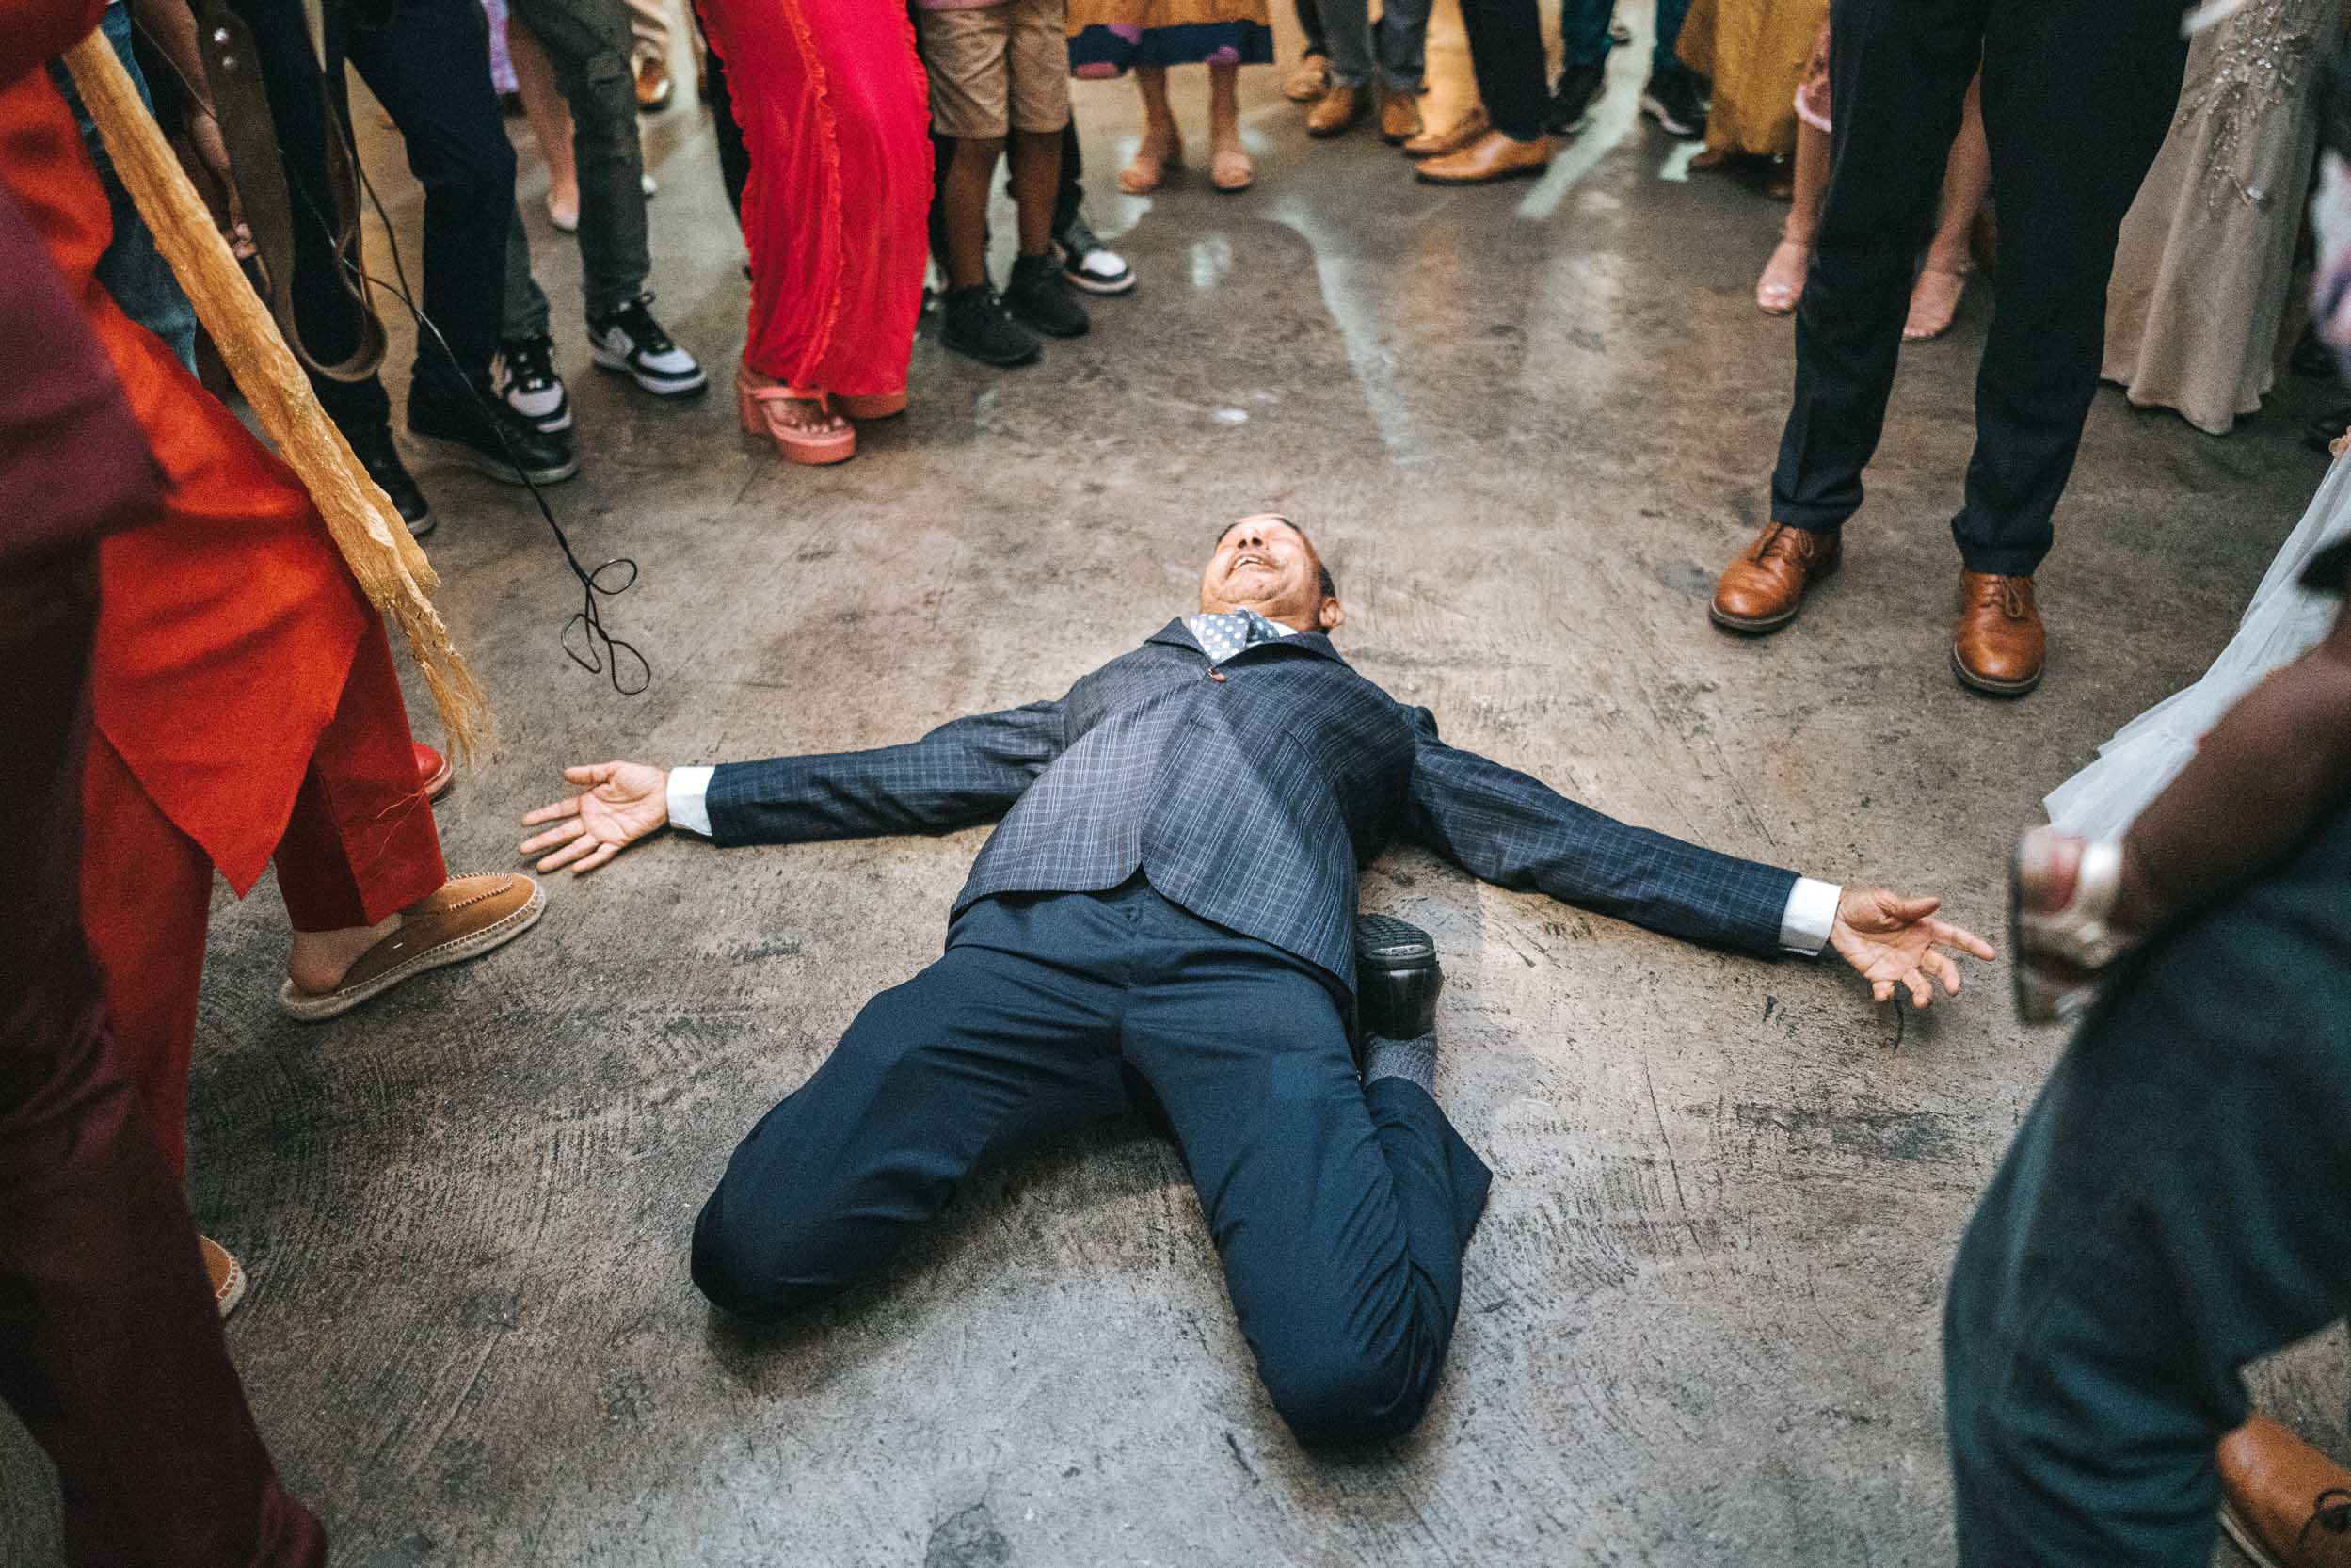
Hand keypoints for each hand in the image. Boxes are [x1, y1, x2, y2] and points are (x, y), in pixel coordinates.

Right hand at [519, 761, 670, 874]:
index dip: (542, 816)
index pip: (560, 811)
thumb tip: (564, 773)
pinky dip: (589, 862)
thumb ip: (589, 773)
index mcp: (588, 801)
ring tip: (541, 867)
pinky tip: (575, 869)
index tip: (524, 822)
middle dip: (543, 841)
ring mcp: (604, 832)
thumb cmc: (641, 778)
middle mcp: (592, 819)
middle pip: (563, 833)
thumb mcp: (613, 770)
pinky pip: (602, 855)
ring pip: (577, 848)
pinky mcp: (619, 841)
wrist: (665, 792)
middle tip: (523, 849)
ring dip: (560, 857)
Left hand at [1828, 888, 1996, 1008]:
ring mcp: (1900, 965)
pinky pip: (1887, 989)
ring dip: (1924, 994)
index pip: (1954, 938)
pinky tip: (1884, 992)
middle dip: (1950, 978)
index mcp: (1923, 930)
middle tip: (1954, 988)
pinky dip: (1886, 994)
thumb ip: (1911, 906)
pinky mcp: (1880, 975)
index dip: (1973, 945)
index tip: (1990, 955)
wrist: (1836, 917)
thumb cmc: (1865, 905)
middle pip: (1942, 967)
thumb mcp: (1888, 901)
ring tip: (1923, 1001)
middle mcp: (1917, 950)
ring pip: (1920, 984)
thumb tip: (1935, 901)